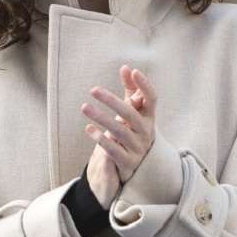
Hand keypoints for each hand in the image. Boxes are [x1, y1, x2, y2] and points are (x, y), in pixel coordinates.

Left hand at [81, 66, 156, 206]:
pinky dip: (101, 139)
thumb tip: (126, 67)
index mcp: (149, 119)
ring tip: (84, 107)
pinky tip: (88, 128)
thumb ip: (131, 91)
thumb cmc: (133, 134)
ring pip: (119, 131)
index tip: (134, 71)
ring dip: (101, 118)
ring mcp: (138, 149)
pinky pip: (113, 150)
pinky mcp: (127, 163)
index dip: (145, 85)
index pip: (152, 99)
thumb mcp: (133, 114)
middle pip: (131, 114)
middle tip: (93, 89)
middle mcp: (146, 133)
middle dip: (112, 101)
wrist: (138, 169)